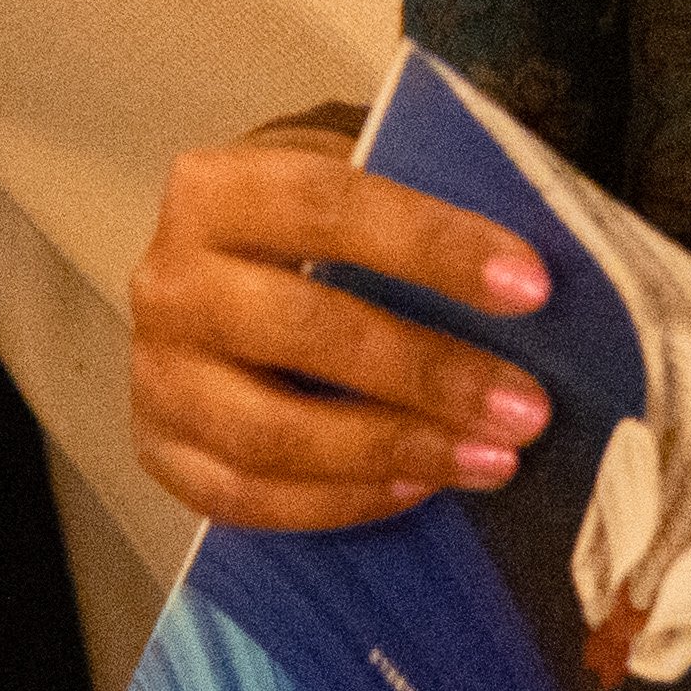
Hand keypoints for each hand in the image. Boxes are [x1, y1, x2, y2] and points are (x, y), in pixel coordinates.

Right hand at [129, 124, 551, 533]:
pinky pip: (248, 498)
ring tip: (489, 460)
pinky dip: (341, 501)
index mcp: (216, 190)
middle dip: (426, 371)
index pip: (327, 205)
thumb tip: (534, 277)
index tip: (530, 286)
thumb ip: (418, 213)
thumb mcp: (350, 189)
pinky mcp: (160, 452)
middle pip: (302, 328)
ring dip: (393, 448)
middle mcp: (169, 281)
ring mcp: (156, 375)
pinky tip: (417, 486)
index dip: (432, 245)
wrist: (215, 275)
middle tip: (526, 407)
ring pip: (272, 431)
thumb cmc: (309, 234)